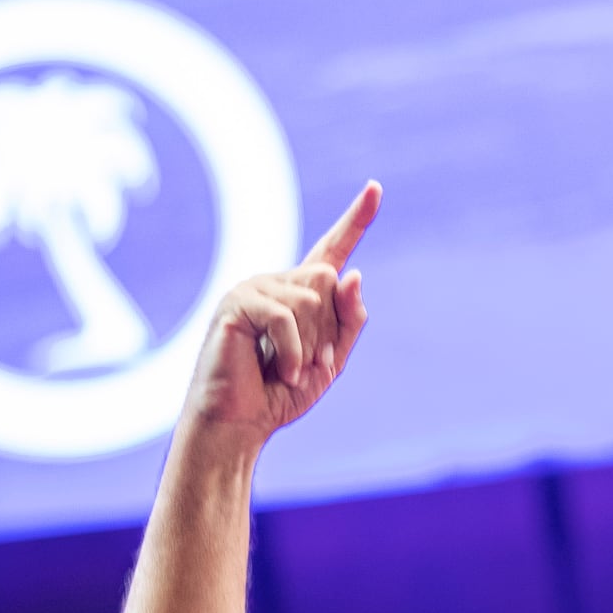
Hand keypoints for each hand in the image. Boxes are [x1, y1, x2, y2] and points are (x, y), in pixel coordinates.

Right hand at [183, 181, 378, 442]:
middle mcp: (277, 283)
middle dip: (330, 332)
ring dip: (311, 346)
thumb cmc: (281, 395)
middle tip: (307, 365)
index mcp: (302, 294)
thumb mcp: (332, 361)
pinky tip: (280, 372)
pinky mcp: (235, 304)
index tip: (377, 187)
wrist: (240, 424)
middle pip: (331, 282)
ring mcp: (254, 289)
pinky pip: (285, 317)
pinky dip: (292, 352)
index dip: (357, 220)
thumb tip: (352, 273)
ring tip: (287, 370)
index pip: (333, 250)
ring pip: (312, 299)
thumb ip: (349, 320)